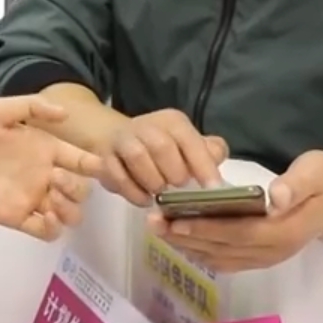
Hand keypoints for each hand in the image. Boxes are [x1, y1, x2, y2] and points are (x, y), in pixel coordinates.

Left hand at [0, 96, 101, 241]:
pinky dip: (54, 229)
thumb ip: (31, 106)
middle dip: (78, 188)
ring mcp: (31, 198)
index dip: (93, 164)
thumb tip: (66, 113)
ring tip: (53, 201)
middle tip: (57, 180)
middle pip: (80, 190)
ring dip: (71, 210)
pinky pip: (46, 232)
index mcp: (42, 147)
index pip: (80, 159)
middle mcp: (42, 174)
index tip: (95, 166)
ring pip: (69, 212)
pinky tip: (46, 217)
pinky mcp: (16, 218)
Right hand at [91, 109, 228, 206]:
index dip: (203, 165)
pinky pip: (116, 174)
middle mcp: (147, 125)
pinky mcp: (104, 157)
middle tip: (179, 189)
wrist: (116, 139)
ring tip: (159, 194)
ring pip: (137, 156)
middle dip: (173, 172)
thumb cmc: (163, 150)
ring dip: (152, 180)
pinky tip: (144, 200)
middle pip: (161, 146)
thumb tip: (218, 166)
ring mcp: (123, 139)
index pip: (190, 139)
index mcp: (173, 122)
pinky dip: (133, 192)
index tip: (212, 189)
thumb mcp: (187, 146)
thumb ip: (208, 154)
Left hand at [146, 151, 322, 273]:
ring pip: (223, 257)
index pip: (238, 233)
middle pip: (223, 249)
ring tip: (160, 230)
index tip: (175, 220)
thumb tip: (274, 196)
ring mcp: (269, 256)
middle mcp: (274, 250)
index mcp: (285, 229)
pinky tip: (185, 239)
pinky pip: (230, 259)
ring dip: (190, 245)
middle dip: (186, 237)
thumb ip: (295, 184)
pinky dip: (204, 251)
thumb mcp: (317, 171)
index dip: (205, 228)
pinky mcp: (265, 254)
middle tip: (153, 222)